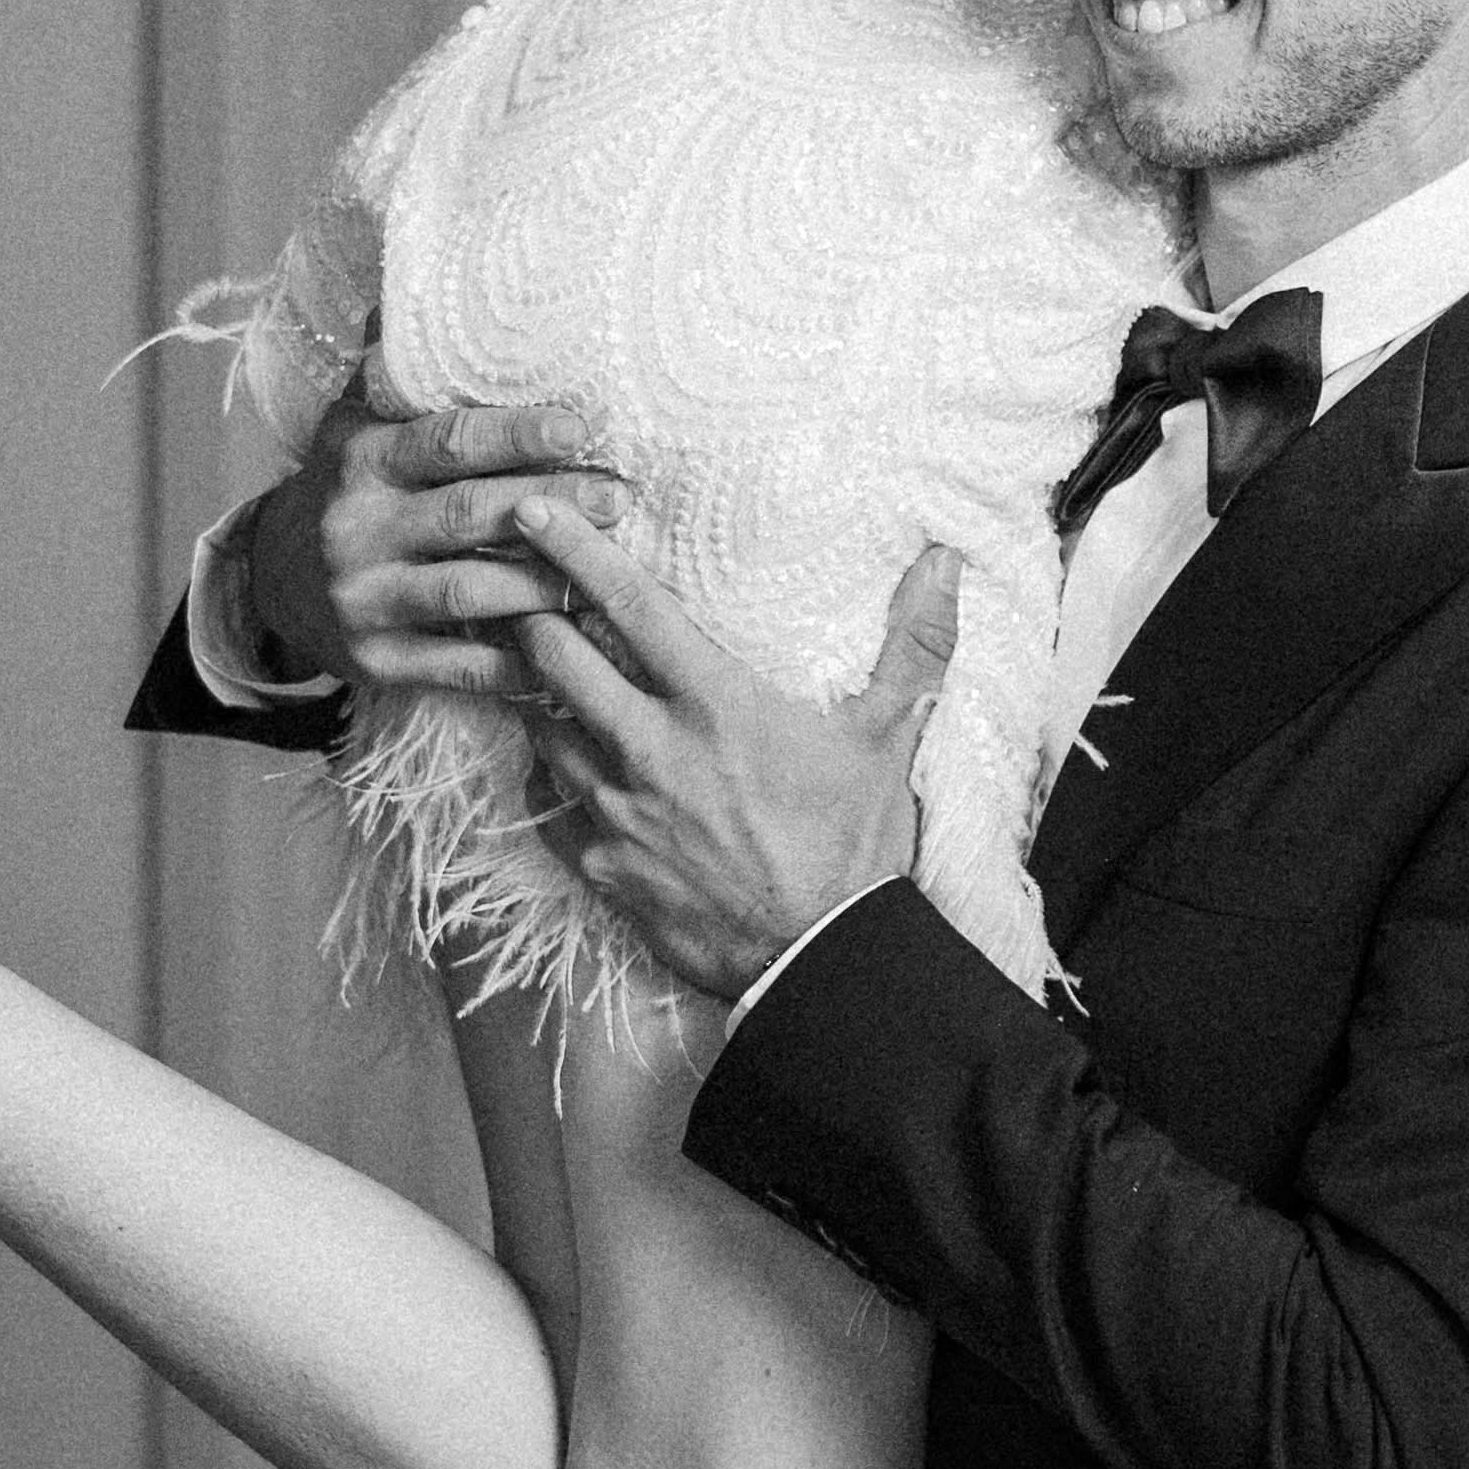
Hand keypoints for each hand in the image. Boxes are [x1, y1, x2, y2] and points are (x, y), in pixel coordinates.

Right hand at [263, 393, 632, 699]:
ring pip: (470, 593)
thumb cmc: (339, 489)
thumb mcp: (349, 423)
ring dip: (545, 584)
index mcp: (360, 462)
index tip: (579, 428)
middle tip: (619, 497)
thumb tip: (413, 284)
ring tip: (606, 572)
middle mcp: (358, 529)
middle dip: (553, 507)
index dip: (515, 436)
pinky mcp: (378, 661)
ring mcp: (365, 600)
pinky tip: (570, 648)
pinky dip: (517, 661)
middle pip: (469, 515)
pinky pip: (460, 664)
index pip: (446, 444)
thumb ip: (390, 370)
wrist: (270, 583)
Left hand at [496, 498, 963, 1000]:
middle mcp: (650, 749)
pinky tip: (559, 767)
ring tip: (540, 678)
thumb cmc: (855, 847)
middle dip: (531, 617)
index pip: (627, 605)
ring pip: (541, 729)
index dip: (572, 548)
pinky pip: (547, 808)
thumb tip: (943, 560)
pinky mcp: (602, 868)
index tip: (532, 509)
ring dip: (537, 698)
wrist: (822, 959)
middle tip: (526, 594)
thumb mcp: (890, 737)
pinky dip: (547, 780)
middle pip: (552, 658)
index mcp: (715, 703)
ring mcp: (617, 812)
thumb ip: (912, 641)